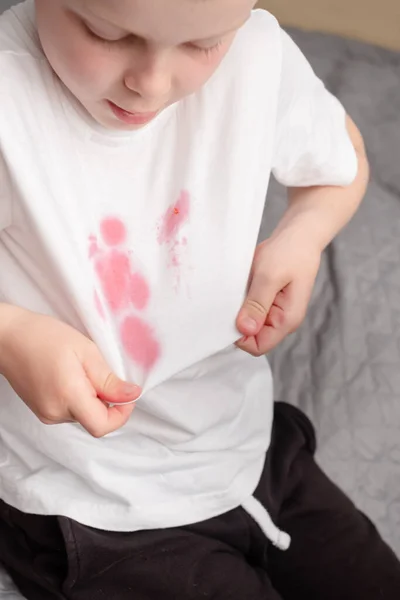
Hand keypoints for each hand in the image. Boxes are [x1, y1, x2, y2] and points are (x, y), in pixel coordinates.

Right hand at [0, 308, 140, 436]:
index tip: (126, 393)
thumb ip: (109, 379)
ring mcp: (46, 414)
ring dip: (92, 398)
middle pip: (94, 420)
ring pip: (83, 415)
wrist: (8, 338)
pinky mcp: (42, 410)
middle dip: (106, 401)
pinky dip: (79, 397)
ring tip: (82, 369)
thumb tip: (132, 396)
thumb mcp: (86, 351)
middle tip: (100, 371)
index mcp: (68, 397)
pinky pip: (70, 410)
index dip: (121, 414)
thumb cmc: (45, 337)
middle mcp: (56, 413)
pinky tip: (72, 375)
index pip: (102, 426)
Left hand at [236, 231, 321, 355]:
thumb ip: (257, 304)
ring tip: (237, 290)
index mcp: (287, 320)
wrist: (300, 234)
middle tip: (231, 299)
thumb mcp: (269, 276)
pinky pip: (250, 309)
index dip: (240, 337)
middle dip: (238, 322)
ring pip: (249, 323)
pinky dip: (241, 301)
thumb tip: (244, 330)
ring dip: (239, 310)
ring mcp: (275, 311)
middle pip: (252, 337)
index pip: (258, 346)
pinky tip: (240, 286)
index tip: (229, 316)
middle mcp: (281, 320)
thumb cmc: (290, 252)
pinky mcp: (269, 301)